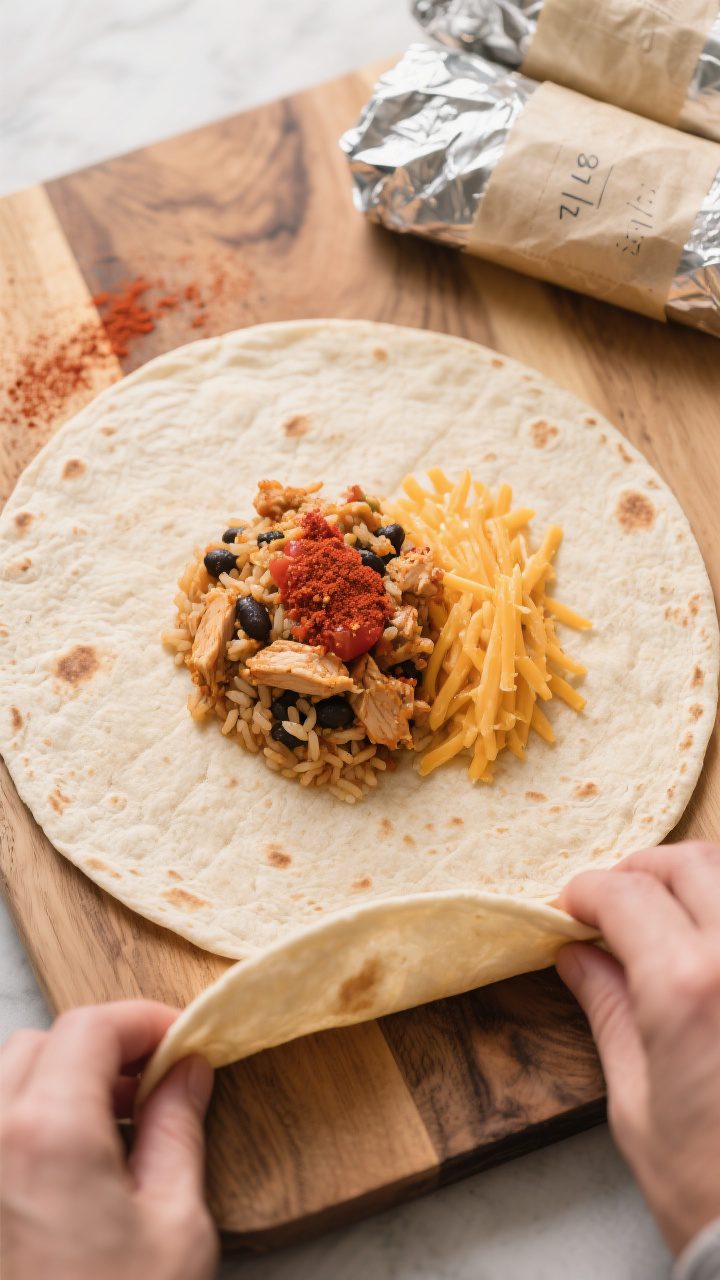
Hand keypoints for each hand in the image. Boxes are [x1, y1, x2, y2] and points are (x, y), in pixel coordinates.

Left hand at [1, 1000, 216, 1279]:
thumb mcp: (174, 1228)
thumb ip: (176, 1130)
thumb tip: (187, 1072)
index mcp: (48, 1134)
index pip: (91, 1027)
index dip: (144, 1022)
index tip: (182, 1042)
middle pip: (39, 1045)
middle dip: (99, 1051)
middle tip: (152, 1086)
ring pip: (2, 1084)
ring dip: (55, 1083)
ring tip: (109, 1129)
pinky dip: (23, 1125)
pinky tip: (67, 1170)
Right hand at [556, 842, 719, 1255]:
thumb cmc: (708, 1190)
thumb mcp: (637, 1102)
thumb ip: (610, 1011)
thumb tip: (580, 958)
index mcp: (686, 989)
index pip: (626, 894)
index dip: (588, 892)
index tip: (572, 907)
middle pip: (690, 864)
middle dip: (643, 870)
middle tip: (618, 899)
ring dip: (697, 880)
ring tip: (670, 912)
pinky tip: (712, 944)